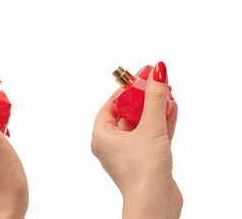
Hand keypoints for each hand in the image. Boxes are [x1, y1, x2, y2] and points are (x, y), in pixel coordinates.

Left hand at [92, 62, 182, 218]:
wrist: (155, 204)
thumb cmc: (142, 170)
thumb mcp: (149, 127)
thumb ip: (154, 99)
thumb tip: (157, 71)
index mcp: (102, 137)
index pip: (109, 107)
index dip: (124, 92)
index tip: (137, 79)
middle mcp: (113, 145)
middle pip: (127, 114)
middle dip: (143, 98)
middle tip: (154, 81)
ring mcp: (131, 153)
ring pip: (142, 125)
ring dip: (155, 109)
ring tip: (167, 91)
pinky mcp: (146, 161)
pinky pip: (152, 136)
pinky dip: (162, 123)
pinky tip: (173, 108)